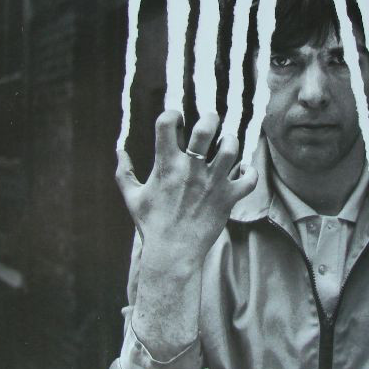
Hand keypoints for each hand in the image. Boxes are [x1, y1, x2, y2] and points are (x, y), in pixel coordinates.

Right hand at [115, 110, 257, 265]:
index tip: (176, 119)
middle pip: (206, 129)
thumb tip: (118, 151)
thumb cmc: (152, 225)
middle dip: (210, 118)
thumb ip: (124, 173)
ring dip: (230, 141)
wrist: (172, 254)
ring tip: (226, 144)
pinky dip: (250, 172)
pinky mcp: (228, 198)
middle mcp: (191, 170)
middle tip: (211, 121)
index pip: (167, 123)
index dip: (172, 114)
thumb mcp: (133, 198)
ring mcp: (212, 183)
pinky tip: (242, 170)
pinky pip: (249, 179)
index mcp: (166, 165)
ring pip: (231, 149)